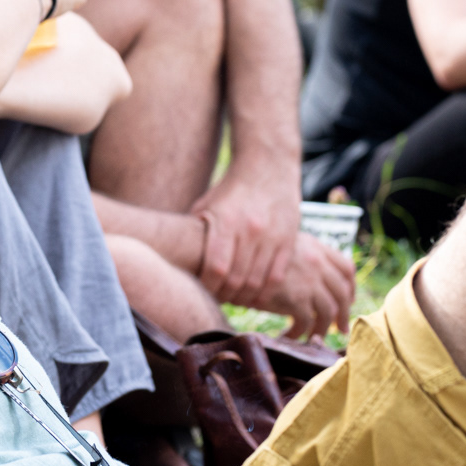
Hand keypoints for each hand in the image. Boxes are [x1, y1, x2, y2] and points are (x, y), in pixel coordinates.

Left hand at [189, 162, 300, 305]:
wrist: (267, 166)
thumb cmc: (230, 189)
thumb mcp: (205, 205)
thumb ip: (195, 233)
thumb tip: (176, 259)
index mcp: (227, 221)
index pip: (216, 268)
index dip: (208, 287)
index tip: (201, 292)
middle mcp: (251, 230)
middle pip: (237, 279)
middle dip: (224, 295)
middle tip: (217, 299)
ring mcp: (273, 236)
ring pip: (258, 281)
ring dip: (244, 297)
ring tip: (234, 299)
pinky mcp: (288, 240)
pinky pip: (277, 277)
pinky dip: (265, 293)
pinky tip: (254, 296)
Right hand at [240, 233, 354, 342]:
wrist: (229, 262)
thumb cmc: (247, 256)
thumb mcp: (278, 248)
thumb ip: (297, 259)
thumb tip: (309, 282)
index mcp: (314, 246)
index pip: (345, 266)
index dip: (350, 286)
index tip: (348, 300)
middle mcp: (316, 260)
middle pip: (342, 290)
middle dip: (344, 312)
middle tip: (340, 328)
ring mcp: (309, 279)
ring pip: (328, 310)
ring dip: (323, 328)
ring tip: (314, 339)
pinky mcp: (297, 297)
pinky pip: (308, 322)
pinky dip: (302, 333)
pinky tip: (290, 337)